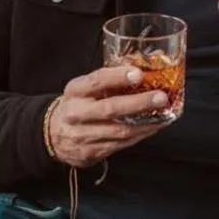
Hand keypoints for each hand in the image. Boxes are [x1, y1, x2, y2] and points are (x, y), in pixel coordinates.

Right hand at [46, 66, 171, 168]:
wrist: (52, 134)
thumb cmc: (79, 104)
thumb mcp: (85, 88)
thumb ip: (109, 79)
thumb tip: (144, 67)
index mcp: (75, 91)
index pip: (96, 82)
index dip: (117, 77)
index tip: (138, 73)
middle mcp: (76, 113)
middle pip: (110, 109)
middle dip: (138, 103)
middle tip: (160, 97)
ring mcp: (82, 135)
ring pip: (119, 130)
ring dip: (146, 123)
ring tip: (165, 114)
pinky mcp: (90, 152)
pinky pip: (121, 144)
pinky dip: (140, 134)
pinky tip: (153, 126)